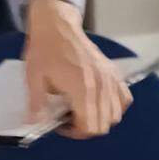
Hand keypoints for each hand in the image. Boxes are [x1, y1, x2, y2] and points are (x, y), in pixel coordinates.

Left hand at [24, 0, 132, 137]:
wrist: (57, 26)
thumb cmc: (44, 50)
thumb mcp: (34, 77)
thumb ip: (37, 104)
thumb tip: (34, 123)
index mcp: (81, 89)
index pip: (89, 127)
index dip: (74, 132)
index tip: (61, 124)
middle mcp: (101, 86)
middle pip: (104, 125)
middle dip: (85, 128)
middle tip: (69, 118)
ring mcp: (110, 79)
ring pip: (116, 115)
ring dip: (100, 119)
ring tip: (82, 110)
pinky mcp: (114, 72)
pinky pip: (124, 99)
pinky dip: (115, 106)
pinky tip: (99, 101)